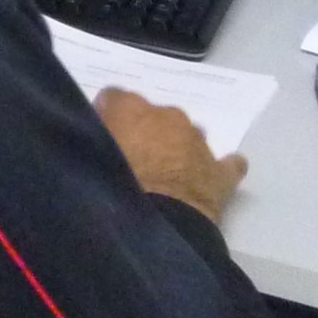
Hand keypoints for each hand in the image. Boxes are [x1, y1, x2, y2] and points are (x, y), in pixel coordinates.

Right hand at [96, 87, 246, 222]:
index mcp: (132, 107)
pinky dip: (220, 167)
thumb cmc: (115, 183)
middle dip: (146, 131)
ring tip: (166, 172)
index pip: (114, 97)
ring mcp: (199, 141)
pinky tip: (212, 175)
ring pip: (188, 135)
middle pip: (154, 115)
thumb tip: (95, 129)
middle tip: (134, 158)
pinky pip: (228, 164)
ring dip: (178, 147)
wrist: (161, 220)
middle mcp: (168, 115)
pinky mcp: (221, 171)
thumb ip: (93, 134)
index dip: (108, 115)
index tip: (102, 133)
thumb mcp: (89, 154)